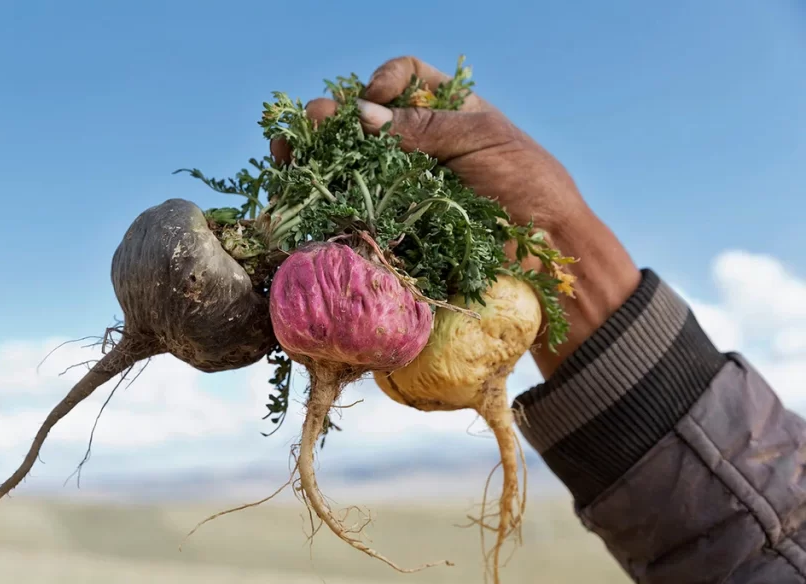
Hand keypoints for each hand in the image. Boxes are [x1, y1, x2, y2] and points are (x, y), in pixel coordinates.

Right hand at [272, 56, 640, 377]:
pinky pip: (352, 212)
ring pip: (347, 167)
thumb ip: (422, 126)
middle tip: (308, 127)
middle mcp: (419, 147)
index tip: (376, 99)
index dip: (383, 83)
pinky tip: (295, 197)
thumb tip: (360, 117)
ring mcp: (402, 189)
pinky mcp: (395, 228)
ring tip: (287, 157)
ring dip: (312, 160)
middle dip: (329, 121)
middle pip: (362, 122)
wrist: (544, 257)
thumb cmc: (527, 189)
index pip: (403, 80)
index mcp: (447, 114)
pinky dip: (320, 205)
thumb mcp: (481, 139)